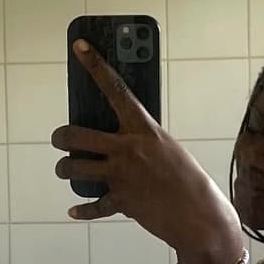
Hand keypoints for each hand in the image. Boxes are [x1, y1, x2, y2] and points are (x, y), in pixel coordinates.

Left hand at [51, 41, 243, 263]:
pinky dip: (82, 210)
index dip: (94, 65)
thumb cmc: (189, 180)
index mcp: (144, 129)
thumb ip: (141, 140)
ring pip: (72, 169)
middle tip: (61, 140)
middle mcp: (128, 149)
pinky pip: (92, 206)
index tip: (79, 46)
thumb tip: (116, 141)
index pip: (116, 89)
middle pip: (76, 135)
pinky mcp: (121, 202)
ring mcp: (122, 176)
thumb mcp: (167, 148)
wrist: (201, 218)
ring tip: (67, 169)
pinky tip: (74, 210)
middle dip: (62, 138)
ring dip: (65, 169)